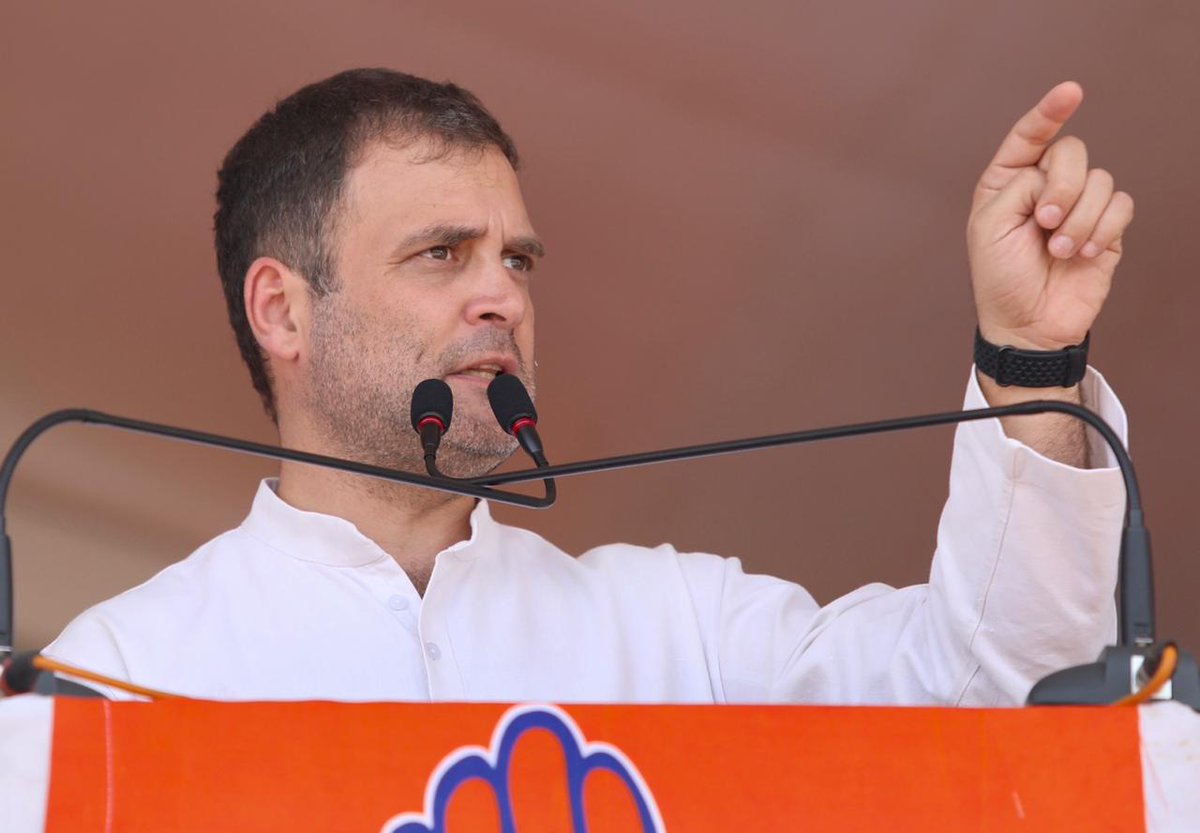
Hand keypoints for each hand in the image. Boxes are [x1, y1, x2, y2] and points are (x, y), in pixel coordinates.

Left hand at [968, 82, 1133, 350]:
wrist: (1029, 324)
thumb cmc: (1000, 278)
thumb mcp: (990, 226)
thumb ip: (1020, 186)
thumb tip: (1058, 176)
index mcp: (1007, 181)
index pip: (1029, 136)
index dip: (1049, 112)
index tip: (1072, 91)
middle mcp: (1044, 186)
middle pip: (1071, 151)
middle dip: (1062, 187)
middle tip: (1045, 224)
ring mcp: (1078, 205)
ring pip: (1099, 179)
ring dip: (1080, 218)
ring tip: (1059, 251)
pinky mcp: (1106, 226)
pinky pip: (1120, 204)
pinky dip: (1102, 228)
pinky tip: (1083, 254)